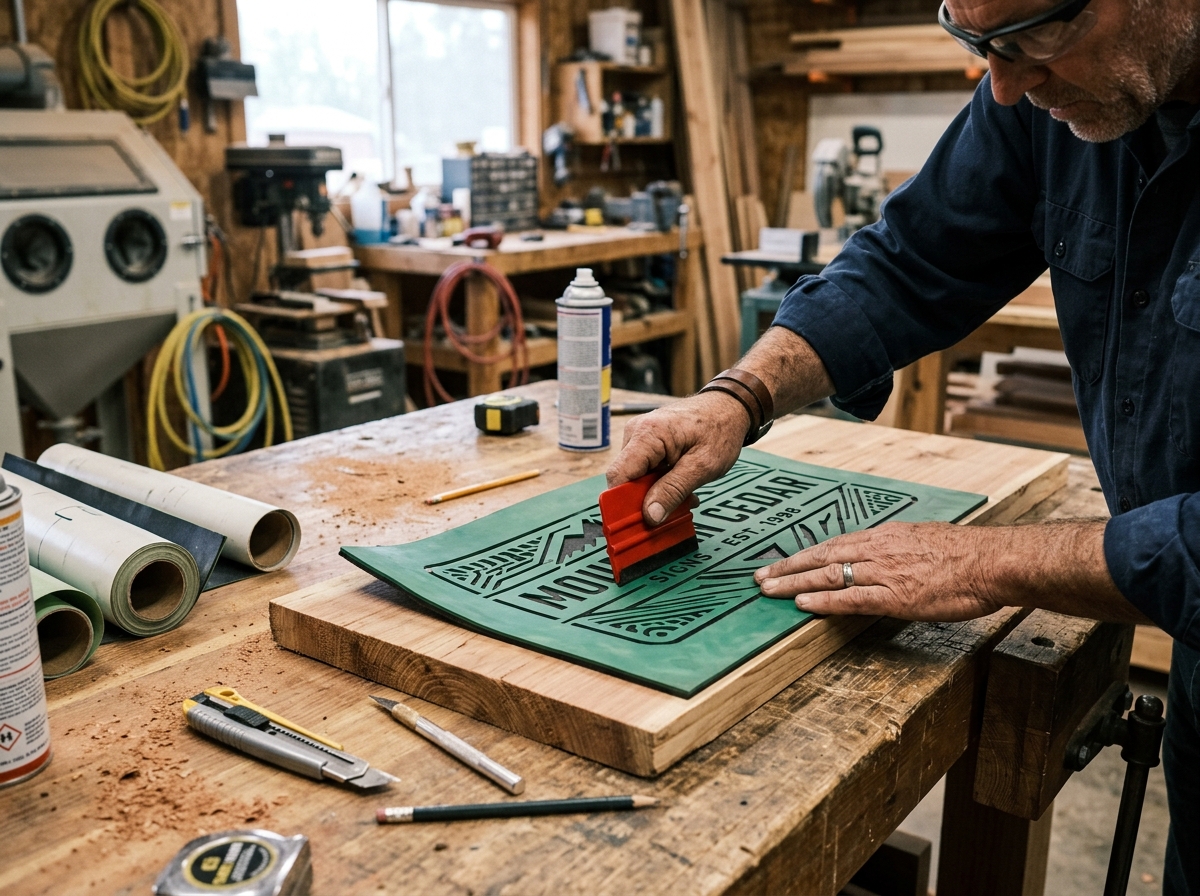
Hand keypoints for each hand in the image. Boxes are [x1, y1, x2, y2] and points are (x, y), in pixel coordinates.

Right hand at [606, 391, 748, 524]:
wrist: (729, 407)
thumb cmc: (720, 430)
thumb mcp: (702, 466)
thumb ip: (673, 490)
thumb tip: (650, 515)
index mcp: (647, 434)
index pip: (618, 475)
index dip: (622, 502)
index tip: (636, 523)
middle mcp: (636, 432)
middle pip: (625, 478)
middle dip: (644, 500)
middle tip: (671, 511)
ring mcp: (639, 436)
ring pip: (635, 477)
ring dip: (655, 492)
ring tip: (683, 495)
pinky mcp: (646, 441)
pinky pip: (644, 469)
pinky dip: (659, 482)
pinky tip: (679, 485)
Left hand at [754, 522, 1005, 620]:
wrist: (991, 561)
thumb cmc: (967, 554)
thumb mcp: (926, 540)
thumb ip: (900, 549)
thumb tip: (888, 556)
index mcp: (885, 536)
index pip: (835, 544)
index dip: (806, 554)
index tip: (784, 561)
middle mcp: (877, 550)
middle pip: (822, 557)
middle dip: (788, 567)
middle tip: (760, 577)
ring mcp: (883, 573)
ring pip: (828, 576)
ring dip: (794, 584)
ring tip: (768, 591)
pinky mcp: (894, 596)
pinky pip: (849, 599)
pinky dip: (822, 602)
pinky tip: (801, 606)